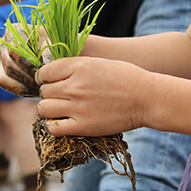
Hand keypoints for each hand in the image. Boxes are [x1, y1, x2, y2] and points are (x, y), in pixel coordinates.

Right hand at [0, 26, 50, 96]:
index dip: (29, 61)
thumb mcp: (53, 44)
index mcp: (14, 31)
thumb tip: (46, 64)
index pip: (15, 48)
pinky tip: (34, 91)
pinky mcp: (1, 74)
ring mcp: (0, 59)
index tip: (43, 69)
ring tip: (41, 87)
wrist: (48, 55)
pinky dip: (20, 89)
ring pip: (7, 73)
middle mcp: (3, 43)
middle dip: (27, 74)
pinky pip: (5, 83)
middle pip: (10, 62)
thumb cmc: (51, 46)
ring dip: (25, 83)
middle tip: (43, 81)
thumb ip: (49, 51)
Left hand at [35, 57, 154, 136]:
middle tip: (59, 96)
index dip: (45, 77)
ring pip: (44, 108)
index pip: (45, 72)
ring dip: (48, 109)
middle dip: (49, 93)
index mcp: (78, 66)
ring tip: (58, 109)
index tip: (50, 81)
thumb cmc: (125, 77)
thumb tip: (52, 73)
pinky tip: (62, 122)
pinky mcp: (83, 126)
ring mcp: (77, 107)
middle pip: (44, 91)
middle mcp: (74, 86)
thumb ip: (74, 67)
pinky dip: (53, 125)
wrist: (146, 98)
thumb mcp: (97, 62)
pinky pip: (53, 128)